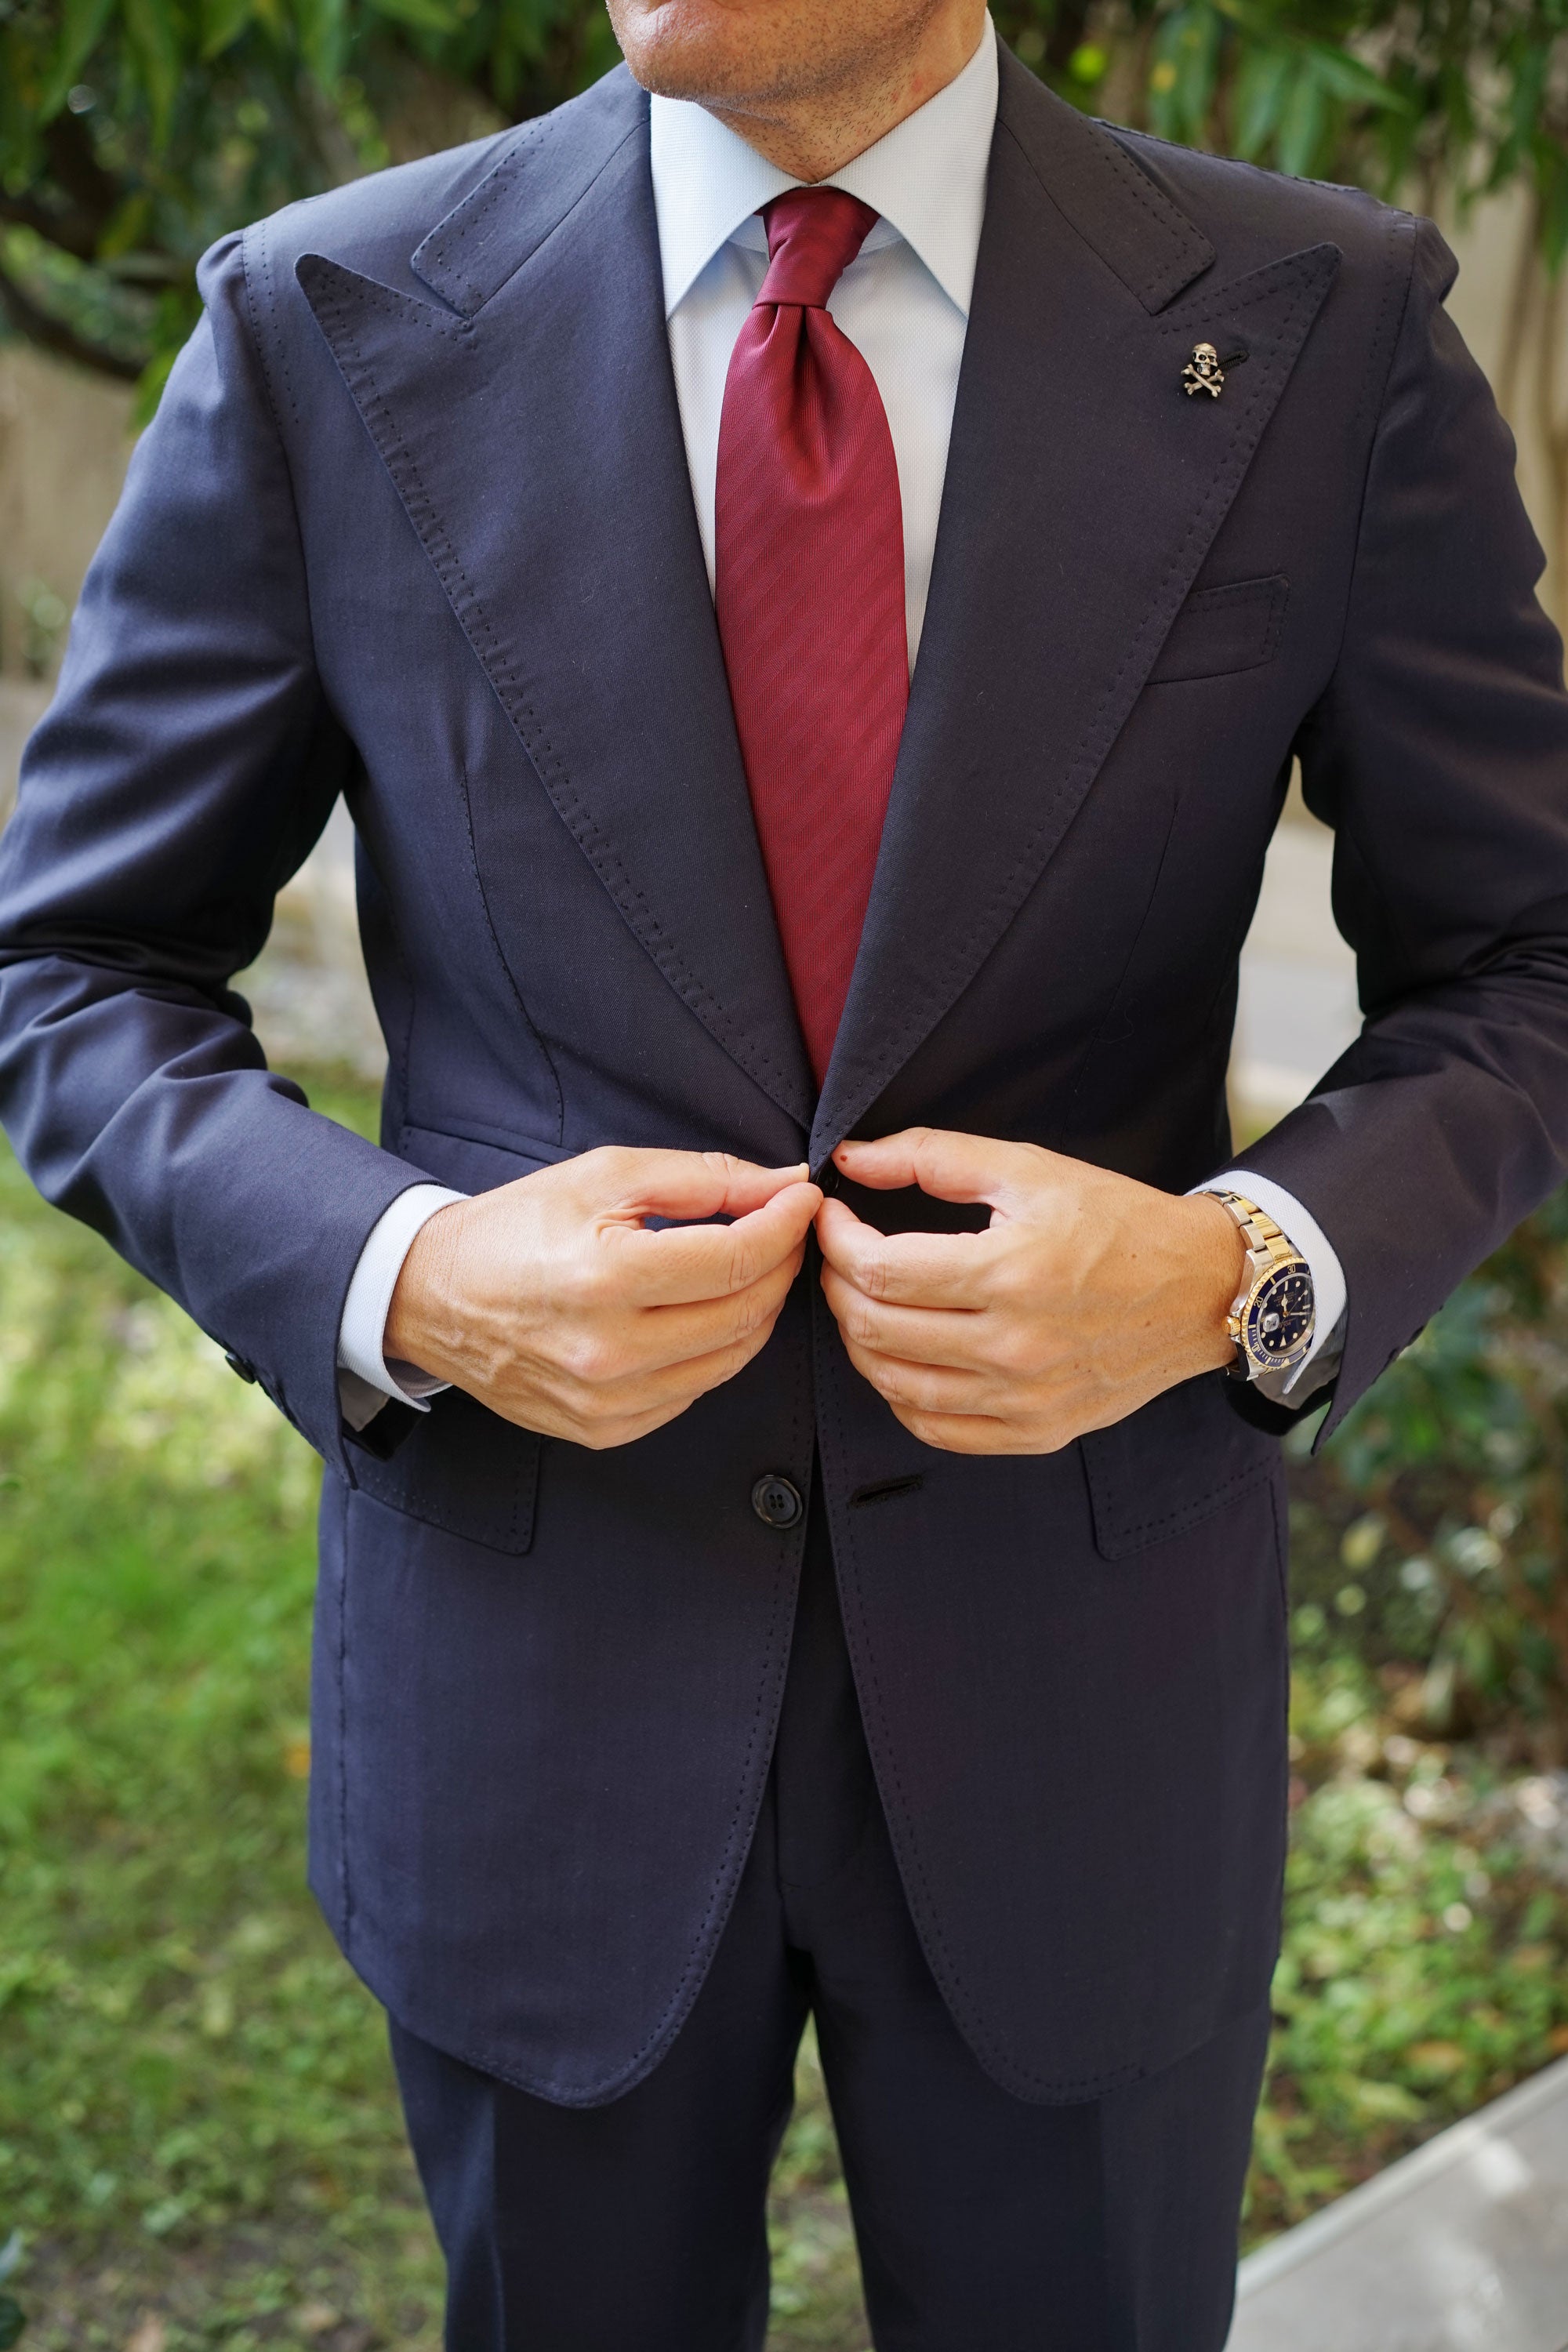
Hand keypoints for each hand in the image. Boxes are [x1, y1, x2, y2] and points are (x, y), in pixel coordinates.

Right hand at [385, 1148, 821, 1447]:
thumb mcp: (603, 1176)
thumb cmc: (516, 1226)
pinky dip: (713, 1350)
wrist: (433, 1297)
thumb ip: (702, 1178)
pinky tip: (698, 1314)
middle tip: (782, 1230)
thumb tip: (783, 1185)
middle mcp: (608, 1351)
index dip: (785, 1225)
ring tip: (747, 1268)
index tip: (802, 1199)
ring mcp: (607, 1401)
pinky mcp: (605, 1430)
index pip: (737, 1259)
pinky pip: (694, 1392)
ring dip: (756, 1309)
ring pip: (730, 1359)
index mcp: (606, 1278)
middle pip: (744, 1313)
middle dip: (781, 1265)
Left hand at [815, 1129, 1245, 1454]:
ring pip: (894, 1385)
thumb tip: (852, 1157)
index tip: (831, 1219)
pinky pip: (935, 1428)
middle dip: (837, 1286)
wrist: (1200, 1290)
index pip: (879, 1270)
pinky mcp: (1036, 1431)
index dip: (835, 1242)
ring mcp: (1024, 1397)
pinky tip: (902, 1357)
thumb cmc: (1116, 1221)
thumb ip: (932, 1156)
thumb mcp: (1028, 1167)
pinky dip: (899, 1394)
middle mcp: (1015, 1345)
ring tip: (865, 1301)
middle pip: (876, 1329)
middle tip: (839, 1257)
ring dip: (860, 1340)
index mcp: (1010, 1272)